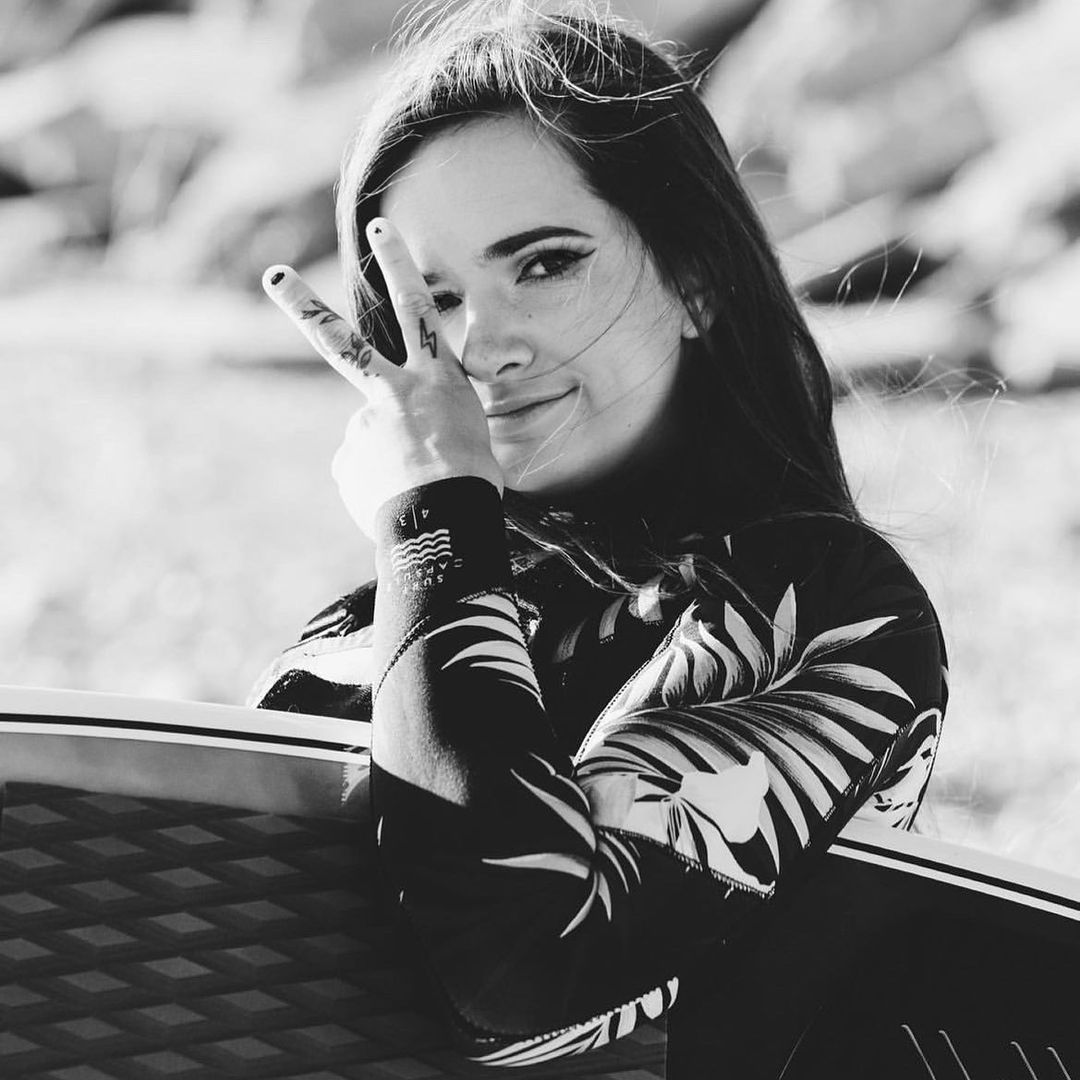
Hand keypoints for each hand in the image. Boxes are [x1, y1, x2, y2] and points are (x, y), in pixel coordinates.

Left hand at [262, 218, 502, 538]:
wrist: (447, 518)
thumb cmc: (474, 481)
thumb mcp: (469, 437)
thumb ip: (426, 421)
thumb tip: (389, 439)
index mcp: (440, 380)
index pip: (419, 309)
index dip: (399, 265)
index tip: (380, 228)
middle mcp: (397, 391)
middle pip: (343, 341)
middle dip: (306, 306)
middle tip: (275, 276)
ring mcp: (365, 424)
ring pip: (368, 432)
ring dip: (387, 457)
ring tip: (407, 482)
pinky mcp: (347, 459)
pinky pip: (363, 471)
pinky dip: (378, 484)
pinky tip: (397, 501)